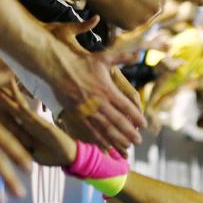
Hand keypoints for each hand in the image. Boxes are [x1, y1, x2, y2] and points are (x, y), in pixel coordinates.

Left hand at [0, 82, 76, 167]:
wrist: (69, 157)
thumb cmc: (51, 155)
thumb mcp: (30, 154)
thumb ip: (19, 149)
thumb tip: (4, 148)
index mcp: (24, 129)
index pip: (7, 117)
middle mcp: (27, 122)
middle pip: (10, 108)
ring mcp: (34, 121)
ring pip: (18, 107)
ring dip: (7, 97)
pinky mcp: (42, 124)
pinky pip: (29, 113)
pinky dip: (22, 105)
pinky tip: (14, 97)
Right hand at [44, 17, 145, 152]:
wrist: (58, 68)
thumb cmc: (82, 62)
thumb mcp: (104, 57)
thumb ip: (122, 56)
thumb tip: (138, 55)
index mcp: (107, 90)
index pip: (126, 107)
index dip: (136, 117)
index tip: (144, 124)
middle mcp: (99, 102)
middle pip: (118, 121)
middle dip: (130, 133)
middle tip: (138, 141)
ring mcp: (87, 110)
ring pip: (105, 129)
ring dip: (117, 139)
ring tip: (127, 147)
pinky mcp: (77, 115)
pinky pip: (90, 130)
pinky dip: (99, 139)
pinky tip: (106, 146)